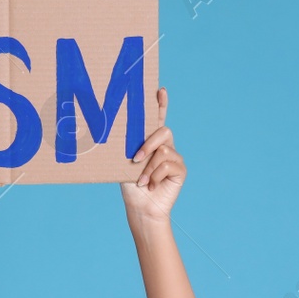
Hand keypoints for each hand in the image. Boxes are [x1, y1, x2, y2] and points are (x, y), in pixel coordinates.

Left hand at [121, 87, 184, 223]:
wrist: (140, 207)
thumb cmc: (130, 186)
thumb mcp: (124, 164)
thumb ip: (129, 149)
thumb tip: (118, 135)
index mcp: (151, 142)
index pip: (157, 119)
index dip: (160, 104)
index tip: (160, 90)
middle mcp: (165, 146)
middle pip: (163, 131)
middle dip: (148, 144)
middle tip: (135, 159)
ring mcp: (174, 157)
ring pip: (163, 150)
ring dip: (148, 167)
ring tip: (142, 181)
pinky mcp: (180, 169)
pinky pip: (167, 165)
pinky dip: (155, 176)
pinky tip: (151, 185)